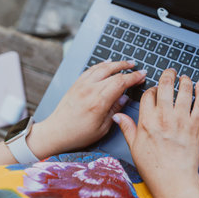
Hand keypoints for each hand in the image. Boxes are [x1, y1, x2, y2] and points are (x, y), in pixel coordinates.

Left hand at [28, 60, 146, 158]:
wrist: (56, 132)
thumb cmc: (78, 134)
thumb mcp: (102, 128)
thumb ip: (115, 110)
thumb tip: (124, 98)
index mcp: (98, 102)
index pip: (121, 83)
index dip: (134, 77)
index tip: (142, 75)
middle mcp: (90, 90)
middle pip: (113, 72)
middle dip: (127, 68)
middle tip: (137, 67)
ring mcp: (82, 85)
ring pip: (102, 67)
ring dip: (116, 63)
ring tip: (126, 63)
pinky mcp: (76, 84)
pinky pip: (91, 69)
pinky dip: (102, 64)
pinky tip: (108, 63)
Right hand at [113, 68, 198, 193]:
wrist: (174, 181)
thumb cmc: (154, 168)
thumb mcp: (134, 147)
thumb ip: (127, 128)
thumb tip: (117, 116)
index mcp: (147, 121)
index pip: (149, 94)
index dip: (152, 89)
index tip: (156, 90)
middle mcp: (164, 117)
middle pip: (166, 86)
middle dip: (168, 75)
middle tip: (171, 71)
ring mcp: (181, 120)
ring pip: (184, 91)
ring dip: (185, 81)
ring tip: (185, 77)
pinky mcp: (196, 125)